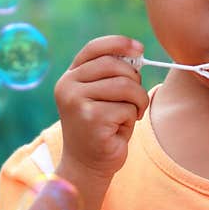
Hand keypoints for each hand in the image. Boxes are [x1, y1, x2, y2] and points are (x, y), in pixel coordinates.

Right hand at [53, 35, 149, 181]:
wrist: (87, 165)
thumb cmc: (101, 127)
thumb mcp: (101, 95)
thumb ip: (111, 73)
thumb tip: (137, 53)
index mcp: (69, 77)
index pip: (94, 48)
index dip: (119, 43)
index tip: (140, 49)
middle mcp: (68, 86)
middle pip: (115, 65)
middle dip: (134, 80)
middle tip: (135, 99)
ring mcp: (77, 102)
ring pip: (125, 86)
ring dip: (137, 101)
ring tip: (131, 114)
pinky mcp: (91, 119)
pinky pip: (127, 108)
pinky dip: (132, 119)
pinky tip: (120, 129)